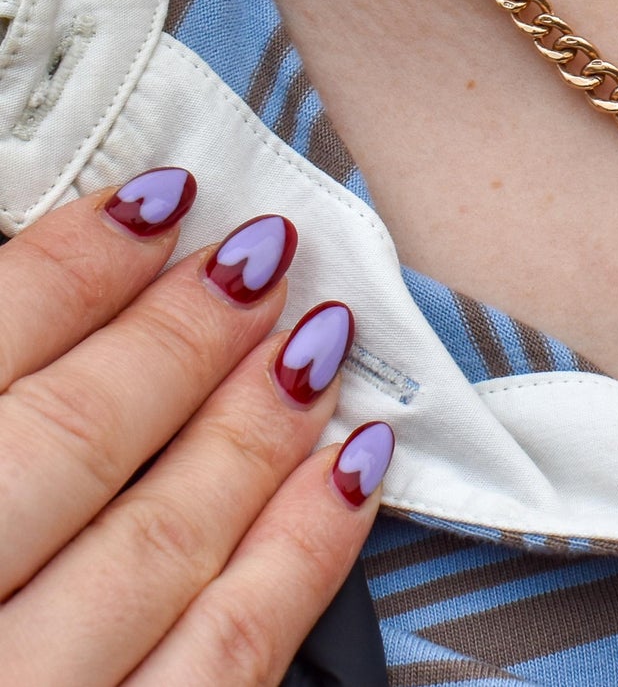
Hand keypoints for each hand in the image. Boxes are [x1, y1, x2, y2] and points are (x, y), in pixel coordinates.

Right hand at [0, 170, 393, 685]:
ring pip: (162, 552)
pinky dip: (299, 561)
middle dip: (182, 337)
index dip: (74, 270)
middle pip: (74, 447)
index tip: (158, 202)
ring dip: (255, 430)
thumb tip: (41, 272)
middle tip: (264, 255)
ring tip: (320, 340)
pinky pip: (222, 670)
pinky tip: (350, 472)